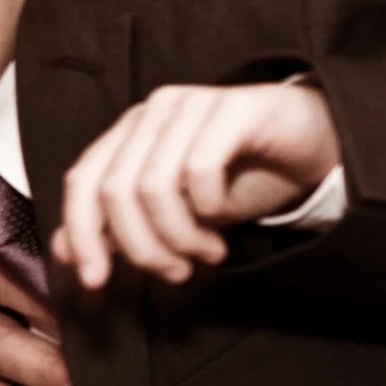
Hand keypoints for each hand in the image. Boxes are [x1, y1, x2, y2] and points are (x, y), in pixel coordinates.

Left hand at [51, 82, 341, 291]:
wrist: (317, 146)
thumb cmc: (247, 177)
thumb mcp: (180, 214)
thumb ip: (124, 227)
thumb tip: (68, 251)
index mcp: (131, 131)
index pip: (82, 180)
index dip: (83, 234)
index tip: (97, 282)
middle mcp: (154, 111)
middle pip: (115, 192)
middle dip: (142, 248)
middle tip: (177, 273)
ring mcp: (192, 103)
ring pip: (153, 186)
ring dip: (179, 237)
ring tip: (208, 254)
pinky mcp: (233, 107)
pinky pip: (199, 169)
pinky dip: (209, 209)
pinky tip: (225, 219)